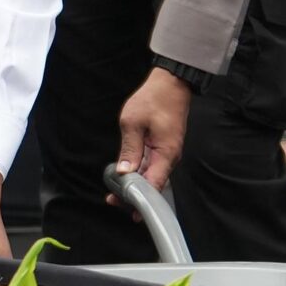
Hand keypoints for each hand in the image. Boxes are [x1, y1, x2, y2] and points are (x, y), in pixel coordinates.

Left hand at [115, 69, 194, 193]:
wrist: (171, 84)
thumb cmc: (154, 99)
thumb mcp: (133, 123)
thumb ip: (129, 149)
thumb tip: (123, 172)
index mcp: (166, 154)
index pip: (153, 185)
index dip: (137, 196)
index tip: (120, 201)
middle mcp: (170, 157)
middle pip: (153, 184)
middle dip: (134, 194)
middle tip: (113, 200)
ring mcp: (168, 153)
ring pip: (152, 176)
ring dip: (136, 184)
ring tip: (117, 191)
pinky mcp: (164, 148)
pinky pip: (153, 166)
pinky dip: (141, 173)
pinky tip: (128, 176)